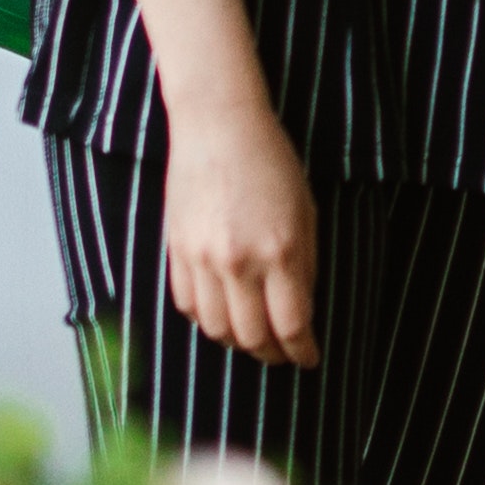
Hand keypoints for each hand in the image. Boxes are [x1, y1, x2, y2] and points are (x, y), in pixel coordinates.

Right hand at [161, 99, 322, 367]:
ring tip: (253, 338)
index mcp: (280, 251)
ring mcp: (202, 258)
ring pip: (216, 328)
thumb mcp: (305, 211)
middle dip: (272, 354)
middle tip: (283, 354)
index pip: (292, 325)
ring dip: (237, 342)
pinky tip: (222, 315)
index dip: (301, 351)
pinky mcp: (176, 251)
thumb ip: (304, 264)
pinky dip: (206, 319)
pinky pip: (187, 305)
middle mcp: (239, 262)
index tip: (308, 358)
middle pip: (252, 336)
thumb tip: (301, 312)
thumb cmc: (271, 162)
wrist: (217, 126)